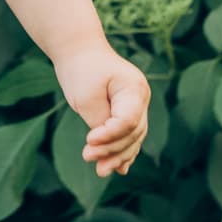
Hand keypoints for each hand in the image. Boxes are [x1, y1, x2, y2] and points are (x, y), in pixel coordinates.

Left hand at [53, 41, 149, 176]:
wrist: (80, 51)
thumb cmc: (82, 69)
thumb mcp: (86, 96)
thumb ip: (98, 121)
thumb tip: (107, 147)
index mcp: (133, 88)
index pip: (127, 120)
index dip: (110, 135)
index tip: (88, 140)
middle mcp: (141, 97)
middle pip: (132, 132)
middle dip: (111, 149)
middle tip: (87, 156)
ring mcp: (138, 105)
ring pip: (133, 137)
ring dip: (117, 155)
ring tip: (100, 171)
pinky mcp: (128, 112)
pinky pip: (130, 136)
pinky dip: (123, 151)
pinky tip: (118, 169)